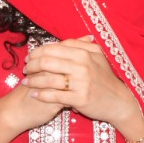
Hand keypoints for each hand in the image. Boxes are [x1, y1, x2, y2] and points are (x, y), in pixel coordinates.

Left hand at [24, 38, 140, 132]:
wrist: (118, 101)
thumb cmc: (105, 78)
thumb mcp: (97, 57)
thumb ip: (79, 46)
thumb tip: (60, 41)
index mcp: (83, 53)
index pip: (52, 48)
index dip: (37, 52)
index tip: (29, 57)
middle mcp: (82, 65)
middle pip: (46, 62)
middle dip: (31, 65)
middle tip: (25, 70)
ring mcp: (81, 83)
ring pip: (48, 79)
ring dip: (33, 80)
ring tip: (25, 82)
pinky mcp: (79, 99)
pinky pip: (54, 96)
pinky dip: (41, 95)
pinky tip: (34, 94)